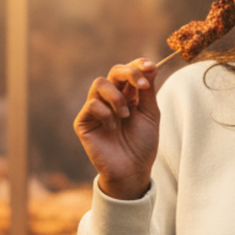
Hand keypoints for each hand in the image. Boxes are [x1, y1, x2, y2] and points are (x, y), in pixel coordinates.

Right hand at [74, 59, 159, 200]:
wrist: (133, 170)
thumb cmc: (143, 144)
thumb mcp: (150, 114)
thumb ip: (148, 91)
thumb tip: (150, 65)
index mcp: (128, 95)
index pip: (129, 71)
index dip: (138, 65)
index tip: (150, 67)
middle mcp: (110, 99)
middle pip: (114, 71)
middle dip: (129, 73)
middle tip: (142, 86)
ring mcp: (95, 109)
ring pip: (99, 83)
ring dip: (116, 96)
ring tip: (126, 114)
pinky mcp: (84, 122)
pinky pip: (92, 105)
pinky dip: (106, 113)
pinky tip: (112, 127)